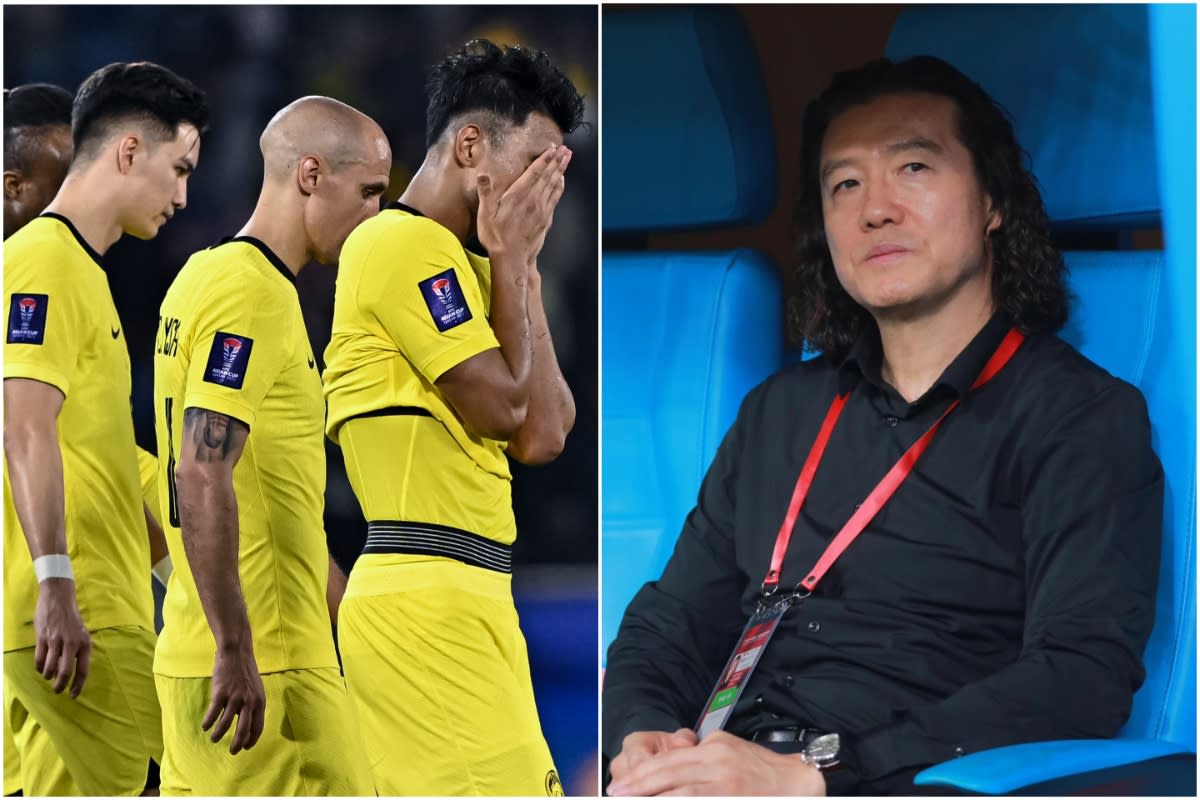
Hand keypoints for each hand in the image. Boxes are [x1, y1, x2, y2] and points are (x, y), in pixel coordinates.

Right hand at [33, 578, 90, 697]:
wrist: (59, 599)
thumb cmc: (71, 619)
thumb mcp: (80, 634)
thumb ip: (77, 651)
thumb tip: (70, 671)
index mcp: (85, 643)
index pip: (83, 670)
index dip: (78, 685)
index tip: (73, 696)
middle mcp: (72, 643)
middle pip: (65, 672)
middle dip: (60, 685)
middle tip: (57, 691)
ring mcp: (56, 640)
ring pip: (50, 668)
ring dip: (47, 676)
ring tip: (48, 676)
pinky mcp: (43, 638)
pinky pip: (39, 659)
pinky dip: (39, 667)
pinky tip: (40, 667)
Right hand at [202, 644, 265, 753]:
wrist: (236, 653)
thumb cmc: (245, 672)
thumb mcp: (256, 689)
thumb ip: (253, 704)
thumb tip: (247, 722)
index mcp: (260, 701)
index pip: (258, 727)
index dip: (252, 740)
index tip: (246, 747)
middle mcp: (249, 702)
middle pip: (244, 730)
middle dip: (237, 744)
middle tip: (232, 751)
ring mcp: (235, 697)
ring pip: (226, 724)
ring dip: (219, 734)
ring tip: (214, 739)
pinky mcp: (221, 693)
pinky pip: (213, 713)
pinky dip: (208, 723)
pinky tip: (205, 727)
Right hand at [476, 144, 569, 266]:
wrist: (511, 259)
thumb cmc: (496, 237)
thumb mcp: (485, 215)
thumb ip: (485, 193)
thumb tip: (483, 174)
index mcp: (518, 196)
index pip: (534, 173)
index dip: (544, 159)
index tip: (552, 149)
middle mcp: (532, 200)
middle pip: (548, 176)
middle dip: (557, 161)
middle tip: (565, 150)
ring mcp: (541, 210)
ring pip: (554, 185)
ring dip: (561, 171)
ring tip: (567, 159)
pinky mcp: (545, 219)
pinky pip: (555, 199)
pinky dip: (560, 187)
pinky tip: (562, 181)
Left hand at [607, 730, 825, 796]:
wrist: (801, 783)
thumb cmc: (762, 769)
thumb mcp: (729, 750)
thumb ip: (701, 756)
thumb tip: (670, 765)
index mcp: (714, 748)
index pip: (669, 761)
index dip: (641, 774)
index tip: (620, 786)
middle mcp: (718, 764)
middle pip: (669, 776)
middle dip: (639, 788)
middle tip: (617, 794)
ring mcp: (727, 785)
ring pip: (682, 793)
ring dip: (655, 798)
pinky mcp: (733, 799)